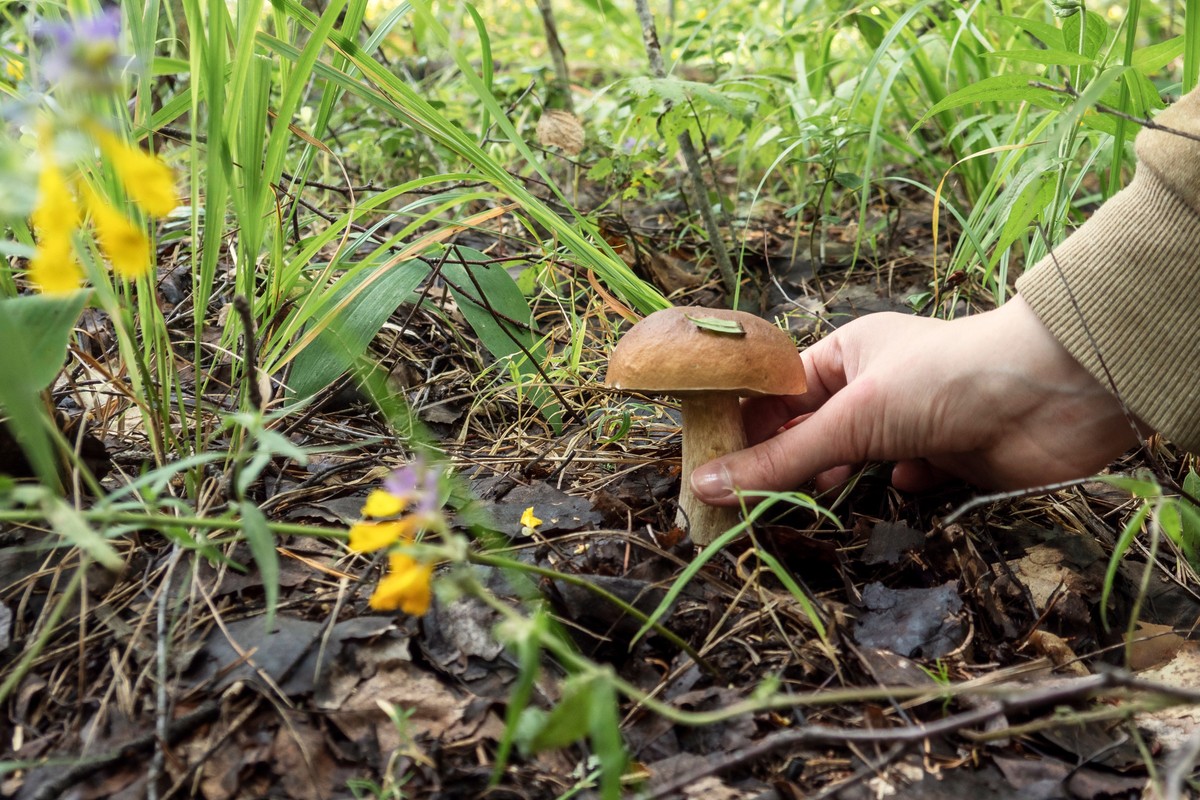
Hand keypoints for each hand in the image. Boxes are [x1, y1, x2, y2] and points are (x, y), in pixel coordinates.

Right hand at [690, 296, 1142, 502]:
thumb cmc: (945, 379)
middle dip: (787, 462)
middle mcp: (875, 385)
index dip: (745, 426)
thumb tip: (707, 485)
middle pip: (812, 429)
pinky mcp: (948, 458)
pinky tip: (904, 484)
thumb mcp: (852, 418)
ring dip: (840, 478)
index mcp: (845, 352)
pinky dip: (899, 485)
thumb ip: (782, 459)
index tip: (711, 466)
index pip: (776, 391)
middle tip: (747, 503)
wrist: (1057, 394)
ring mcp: (912, 421)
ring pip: (857, 458)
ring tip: (821, 495)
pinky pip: (905, 478)